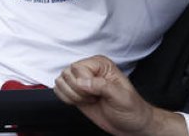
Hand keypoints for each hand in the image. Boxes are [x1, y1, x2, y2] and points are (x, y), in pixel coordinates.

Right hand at [54, 56, 184, 135]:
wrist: (131, 125)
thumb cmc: (131, 109)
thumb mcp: (121, 97)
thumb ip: (102, 86)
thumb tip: (82, 82)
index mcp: (101, 64)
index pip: (78, 67)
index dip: (84, 83)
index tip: (97, 93)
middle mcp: (89, 69)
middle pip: (67, 73)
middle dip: (77, 91)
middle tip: (93, 97)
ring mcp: (80, 80)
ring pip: (60, 81)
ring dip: (72, 95)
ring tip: (88, 100)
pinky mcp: (74, 91)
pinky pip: (58, 90)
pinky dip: (65, 99)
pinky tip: (80, 102)